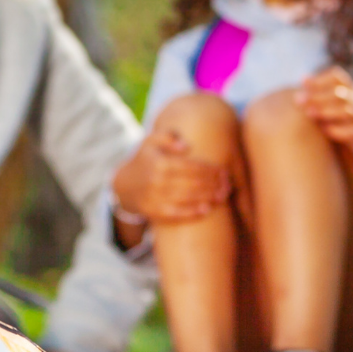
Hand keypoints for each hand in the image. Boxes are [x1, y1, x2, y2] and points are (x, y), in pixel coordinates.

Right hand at [111, 128, 231, 225]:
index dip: (210, 170)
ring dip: (209, 197)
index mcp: (160, 163)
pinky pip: (177, 214)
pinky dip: (193, 213)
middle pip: (194, 183)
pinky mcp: (155, 212)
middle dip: (214, 184)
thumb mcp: (150, 142)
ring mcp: (156, 198)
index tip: (224, 171)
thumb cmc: (145, 160)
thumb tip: (187, 146)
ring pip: (188, 198)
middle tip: (228, 184)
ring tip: (224, 195)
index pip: (192, 167)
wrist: (124, 185)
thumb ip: (167, 137)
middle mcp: (158, 181)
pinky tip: (207, 210)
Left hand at [296, 67, 352, 189]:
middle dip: (318, 95)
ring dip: (326, 111)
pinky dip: (338, 130)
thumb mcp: (349, 103)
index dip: (321, 78)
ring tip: (309, 113)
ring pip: (346, 110)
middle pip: (339, 93)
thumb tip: (302, 84)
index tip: (303, 82)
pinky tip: (326, 131)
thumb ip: (329, 95)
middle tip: (298, 99)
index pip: (338, 77)